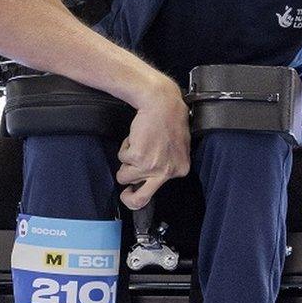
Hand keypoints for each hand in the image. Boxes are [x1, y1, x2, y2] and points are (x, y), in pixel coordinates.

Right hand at [116, 80, 189, 208]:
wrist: (162, 102)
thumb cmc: (169, 119)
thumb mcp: (176, 147)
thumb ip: (167, 163)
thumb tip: (149, 179)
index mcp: (180, 169)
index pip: (159, 192)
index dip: (142, 188)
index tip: (134, 191)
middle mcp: (167, 172)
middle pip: (140, 200)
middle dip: (128, 198)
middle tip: (125, 194)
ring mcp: (152, 166)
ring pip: (124, 176)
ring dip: (125, 162)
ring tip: (137, 145)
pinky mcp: (138, 157)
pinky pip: (121, 158)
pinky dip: (124, 147)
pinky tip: (136, 137)